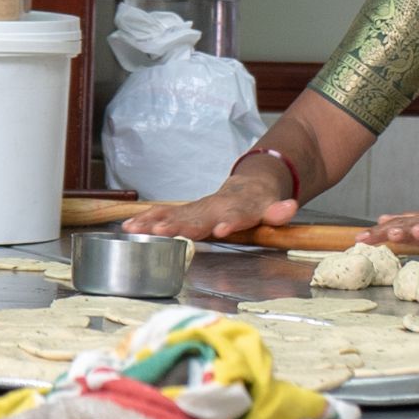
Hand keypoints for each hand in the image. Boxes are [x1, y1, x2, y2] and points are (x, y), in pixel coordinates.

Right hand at [122, 169, 297, 240]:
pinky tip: (128, 226)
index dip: (228, 221)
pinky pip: (163, 215)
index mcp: (236, 208)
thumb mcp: (273, 207)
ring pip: (174, 215)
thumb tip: (290, 206)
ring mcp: (196, 209)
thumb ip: (278, 211)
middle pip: (196, 216)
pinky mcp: (184, 213)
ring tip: (137, 229)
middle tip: (162, 231)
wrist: (247, 187)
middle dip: (179, 224)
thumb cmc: (258, 203)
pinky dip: (146, 220)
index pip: (233, 215)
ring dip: (155, 222)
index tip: (220, 229)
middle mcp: (213, 206)